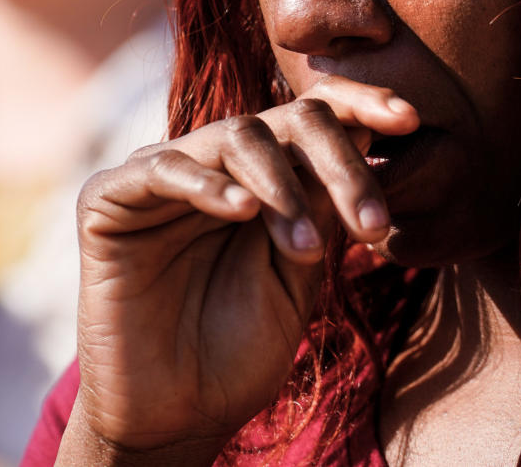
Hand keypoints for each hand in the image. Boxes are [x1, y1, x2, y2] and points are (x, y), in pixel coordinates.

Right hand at [61, 75, 418, 461]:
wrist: (180, 415)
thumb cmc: (245, 345)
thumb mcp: (301, 269)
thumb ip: (322, 206)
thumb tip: (364, 136)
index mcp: (269, 173)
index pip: (317, 115)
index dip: (364, 104)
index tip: (412, 119)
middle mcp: (219, 163)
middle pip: (289, 121)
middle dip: (339, 162)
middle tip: (371, 221)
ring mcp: (164, 175)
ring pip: (236, 136)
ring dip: (281, 186)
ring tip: (306, 248)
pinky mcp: (109, 201)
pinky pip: (159, 169)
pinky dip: (207, 184)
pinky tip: (242, 210)